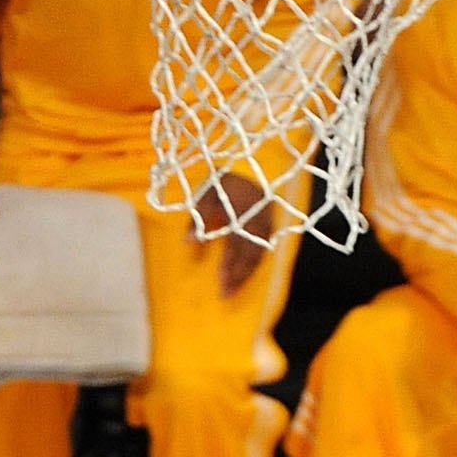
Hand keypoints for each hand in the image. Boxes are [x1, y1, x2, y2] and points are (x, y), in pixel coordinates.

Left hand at [194, 170, 274, 294]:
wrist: (251, 162)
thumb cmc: (225, 178)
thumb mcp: (206, 193)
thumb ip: (197, 218)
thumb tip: (187, 242)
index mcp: (242, 218)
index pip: (237, 250)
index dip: (229, 269)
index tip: (220, 284)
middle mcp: (257, 225)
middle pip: (249, 259)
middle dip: (237, 279)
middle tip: (226, 295)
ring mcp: (266, 226)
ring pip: (258, 257)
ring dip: (246, 275)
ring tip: (234, 289)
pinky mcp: (270, 225)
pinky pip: (263, 250)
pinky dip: (254, 264)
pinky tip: (245, 272)